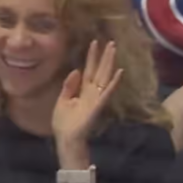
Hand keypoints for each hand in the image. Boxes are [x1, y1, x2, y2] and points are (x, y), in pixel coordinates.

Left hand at [52, 41, 123, 155]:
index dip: (92, 57)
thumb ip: (69, 86)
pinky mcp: (97, 106)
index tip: (95, 43)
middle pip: (100, 71)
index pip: (89, 70)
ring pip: (105, 77)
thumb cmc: (64, 123)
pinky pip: (107, 92)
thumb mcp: (62, 101)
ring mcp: (96, 98)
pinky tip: (119, 72)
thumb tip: (76, 70)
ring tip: (114, 50)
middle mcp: (92, 92)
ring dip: (110, 64)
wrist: (66, 139)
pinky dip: (114, 83)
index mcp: (83, 91)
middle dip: (105, 57)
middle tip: (111, 42)